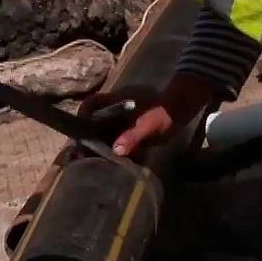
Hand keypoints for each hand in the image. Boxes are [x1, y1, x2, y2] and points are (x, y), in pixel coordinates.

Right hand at [80, 73, 216, 157]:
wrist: (182, 108)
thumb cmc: (165, 113)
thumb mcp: (150, 125)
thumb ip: (133, 137)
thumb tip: (117, 150)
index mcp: (116, 101)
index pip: (91, 104)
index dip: (82, 117)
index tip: (79, 135)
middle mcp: (115, 107)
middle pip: (93, 119)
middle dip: (87, 135)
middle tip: (82, 154)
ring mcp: (122, 116)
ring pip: (103, 128)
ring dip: (98, 142)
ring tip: (92, 159)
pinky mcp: (130, 125)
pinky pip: (115, 134)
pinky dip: (111, 145)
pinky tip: (112, 158)